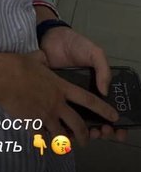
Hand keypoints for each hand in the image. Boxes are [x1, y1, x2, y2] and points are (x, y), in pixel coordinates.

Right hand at [0, 50, 118, 146]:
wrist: (3, 77)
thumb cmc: (19, 65)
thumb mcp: (35, 57)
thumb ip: (42, 59)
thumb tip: (42, 56)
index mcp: (61, 87)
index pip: (87, 100)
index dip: (103, 109)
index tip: (113, 116)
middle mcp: (57, 104)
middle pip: (78, 125)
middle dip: (85, 136)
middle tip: (86, 141)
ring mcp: (45, 115)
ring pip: (61, 135)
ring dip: (63, 141)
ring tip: (63, 143)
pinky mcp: (32, 123)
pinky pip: (41, 138)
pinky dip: (42, 141)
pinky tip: (41, 141)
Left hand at [39, 26, 126, 142]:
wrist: (51, 38)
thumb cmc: (76, 46)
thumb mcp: (94, 53)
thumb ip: (103, 69)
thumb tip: (105, 92)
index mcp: (96, 87)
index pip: (109, 109)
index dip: (116, 123)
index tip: (119, 130)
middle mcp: (83, 97)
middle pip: (96, 121)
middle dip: (103, 131)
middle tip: (103, 131)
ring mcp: (68, 100)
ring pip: (78, 124)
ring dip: (86, 133)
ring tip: (90, 133)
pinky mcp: (52, 100)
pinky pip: (59, 118)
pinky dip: (64, 128)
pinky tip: (69, 132)